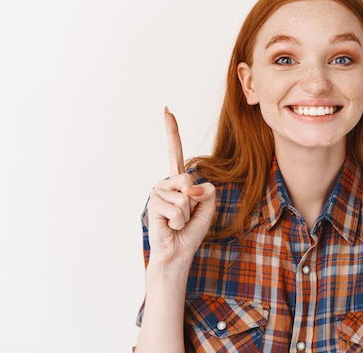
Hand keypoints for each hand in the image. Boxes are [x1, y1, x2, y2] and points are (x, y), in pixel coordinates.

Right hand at [145, 107, 215, 266]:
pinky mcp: (153, 205)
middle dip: (194, 200)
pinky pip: (176, 209)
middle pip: (187, 179)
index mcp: (179, 180)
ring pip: (183, 197)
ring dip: (186, 214)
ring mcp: (158, 193)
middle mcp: (166, 183)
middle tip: (187, 215)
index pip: (175, 151)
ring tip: (178, 222)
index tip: (166, 110)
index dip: (171, 130)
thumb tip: (191, 186)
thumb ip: (207, 191)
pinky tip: (171, 226)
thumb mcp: (208, 207)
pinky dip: (179, 221)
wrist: (178, 252)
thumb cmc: (192, 230)